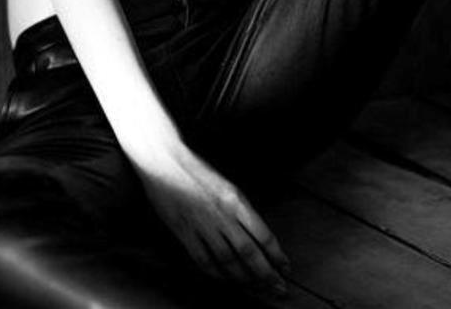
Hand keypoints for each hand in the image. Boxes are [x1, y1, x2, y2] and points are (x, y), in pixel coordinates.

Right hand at [132, 139, 291, 297]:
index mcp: (235, 199)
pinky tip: (226, 281)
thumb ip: (240, 209)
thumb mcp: (226, 185)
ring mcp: (203, 225)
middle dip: (267, 275)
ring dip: (245, 280)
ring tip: (257, 290)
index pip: (263, 234)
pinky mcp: (185, 232)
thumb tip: (256, 236)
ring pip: (228, 261)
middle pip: (249, 253)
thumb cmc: (196, 169)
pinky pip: (204, 260)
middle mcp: (222, 215)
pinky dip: (217, 274)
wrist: (165, 160)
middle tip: (279, 289)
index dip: (277, 255)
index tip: (285, 268)